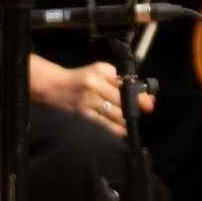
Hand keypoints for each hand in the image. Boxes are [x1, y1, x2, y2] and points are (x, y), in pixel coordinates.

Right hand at [31, 56, 155, 138]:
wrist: (52, 86)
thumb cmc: (80, 78)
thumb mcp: (98, 71)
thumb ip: (117, 78)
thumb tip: (140, 90)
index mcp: (100, 71)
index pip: (125, 83)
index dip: (139, 95)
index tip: (148, 102)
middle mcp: (94, 84)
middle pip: (122, 100)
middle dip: (135, 108)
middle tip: (143, 112)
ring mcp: (87, 100)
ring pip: (115, 114)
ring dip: (126, 120)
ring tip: (130, 121)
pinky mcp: (81, 114)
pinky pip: (103, 124)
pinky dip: (115, 129)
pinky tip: (121, 129)